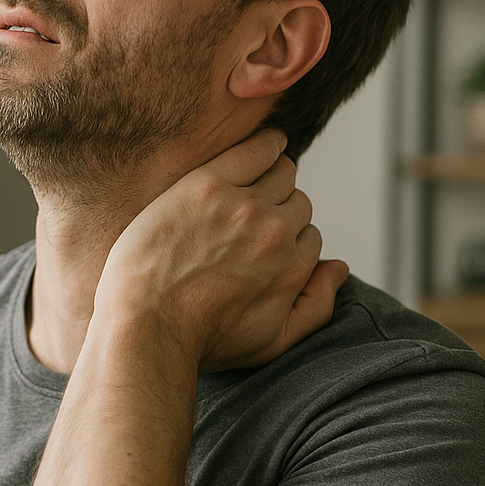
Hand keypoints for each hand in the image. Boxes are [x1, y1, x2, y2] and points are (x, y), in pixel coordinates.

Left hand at [95, 129, 348, 368]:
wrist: (144, 326)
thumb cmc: (201, 341)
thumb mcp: (272, 343)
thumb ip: (316, 307)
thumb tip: (340, 268)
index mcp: (293, 267)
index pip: (309, 236)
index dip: (288, 240)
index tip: (262, 244)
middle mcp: (274, 233)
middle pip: (297, 203)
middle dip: (280, 211)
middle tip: (247, 220)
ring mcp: (242, 205)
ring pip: (281, 173)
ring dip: (272, 176)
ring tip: (252, 183)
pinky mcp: (207, 184)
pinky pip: (255, 149)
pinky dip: (266, 143)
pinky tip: (267, 143)